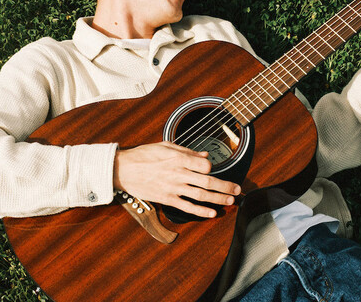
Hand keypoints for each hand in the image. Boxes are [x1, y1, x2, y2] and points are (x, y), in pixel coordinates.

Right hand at [113, 142, 240, 217]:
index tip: (213, 168)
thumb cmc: (143, 155)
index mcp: (178, 158)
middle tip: (237, 190)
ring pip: (201, 196)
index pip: (205, 164)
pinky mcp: (167, 199)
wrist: (122, 170)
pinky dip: (201, 211)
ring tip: (230, 201)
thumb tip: (204, 155)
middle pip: (208, 182)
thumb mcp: (165, 145)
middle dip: (226, 187)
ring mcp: (173, 188)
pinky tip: (212, 213)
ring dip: (218, 200)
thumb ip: (186, 150)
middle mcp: (178, 173)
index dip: (212, 167)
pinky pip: (187, 207)